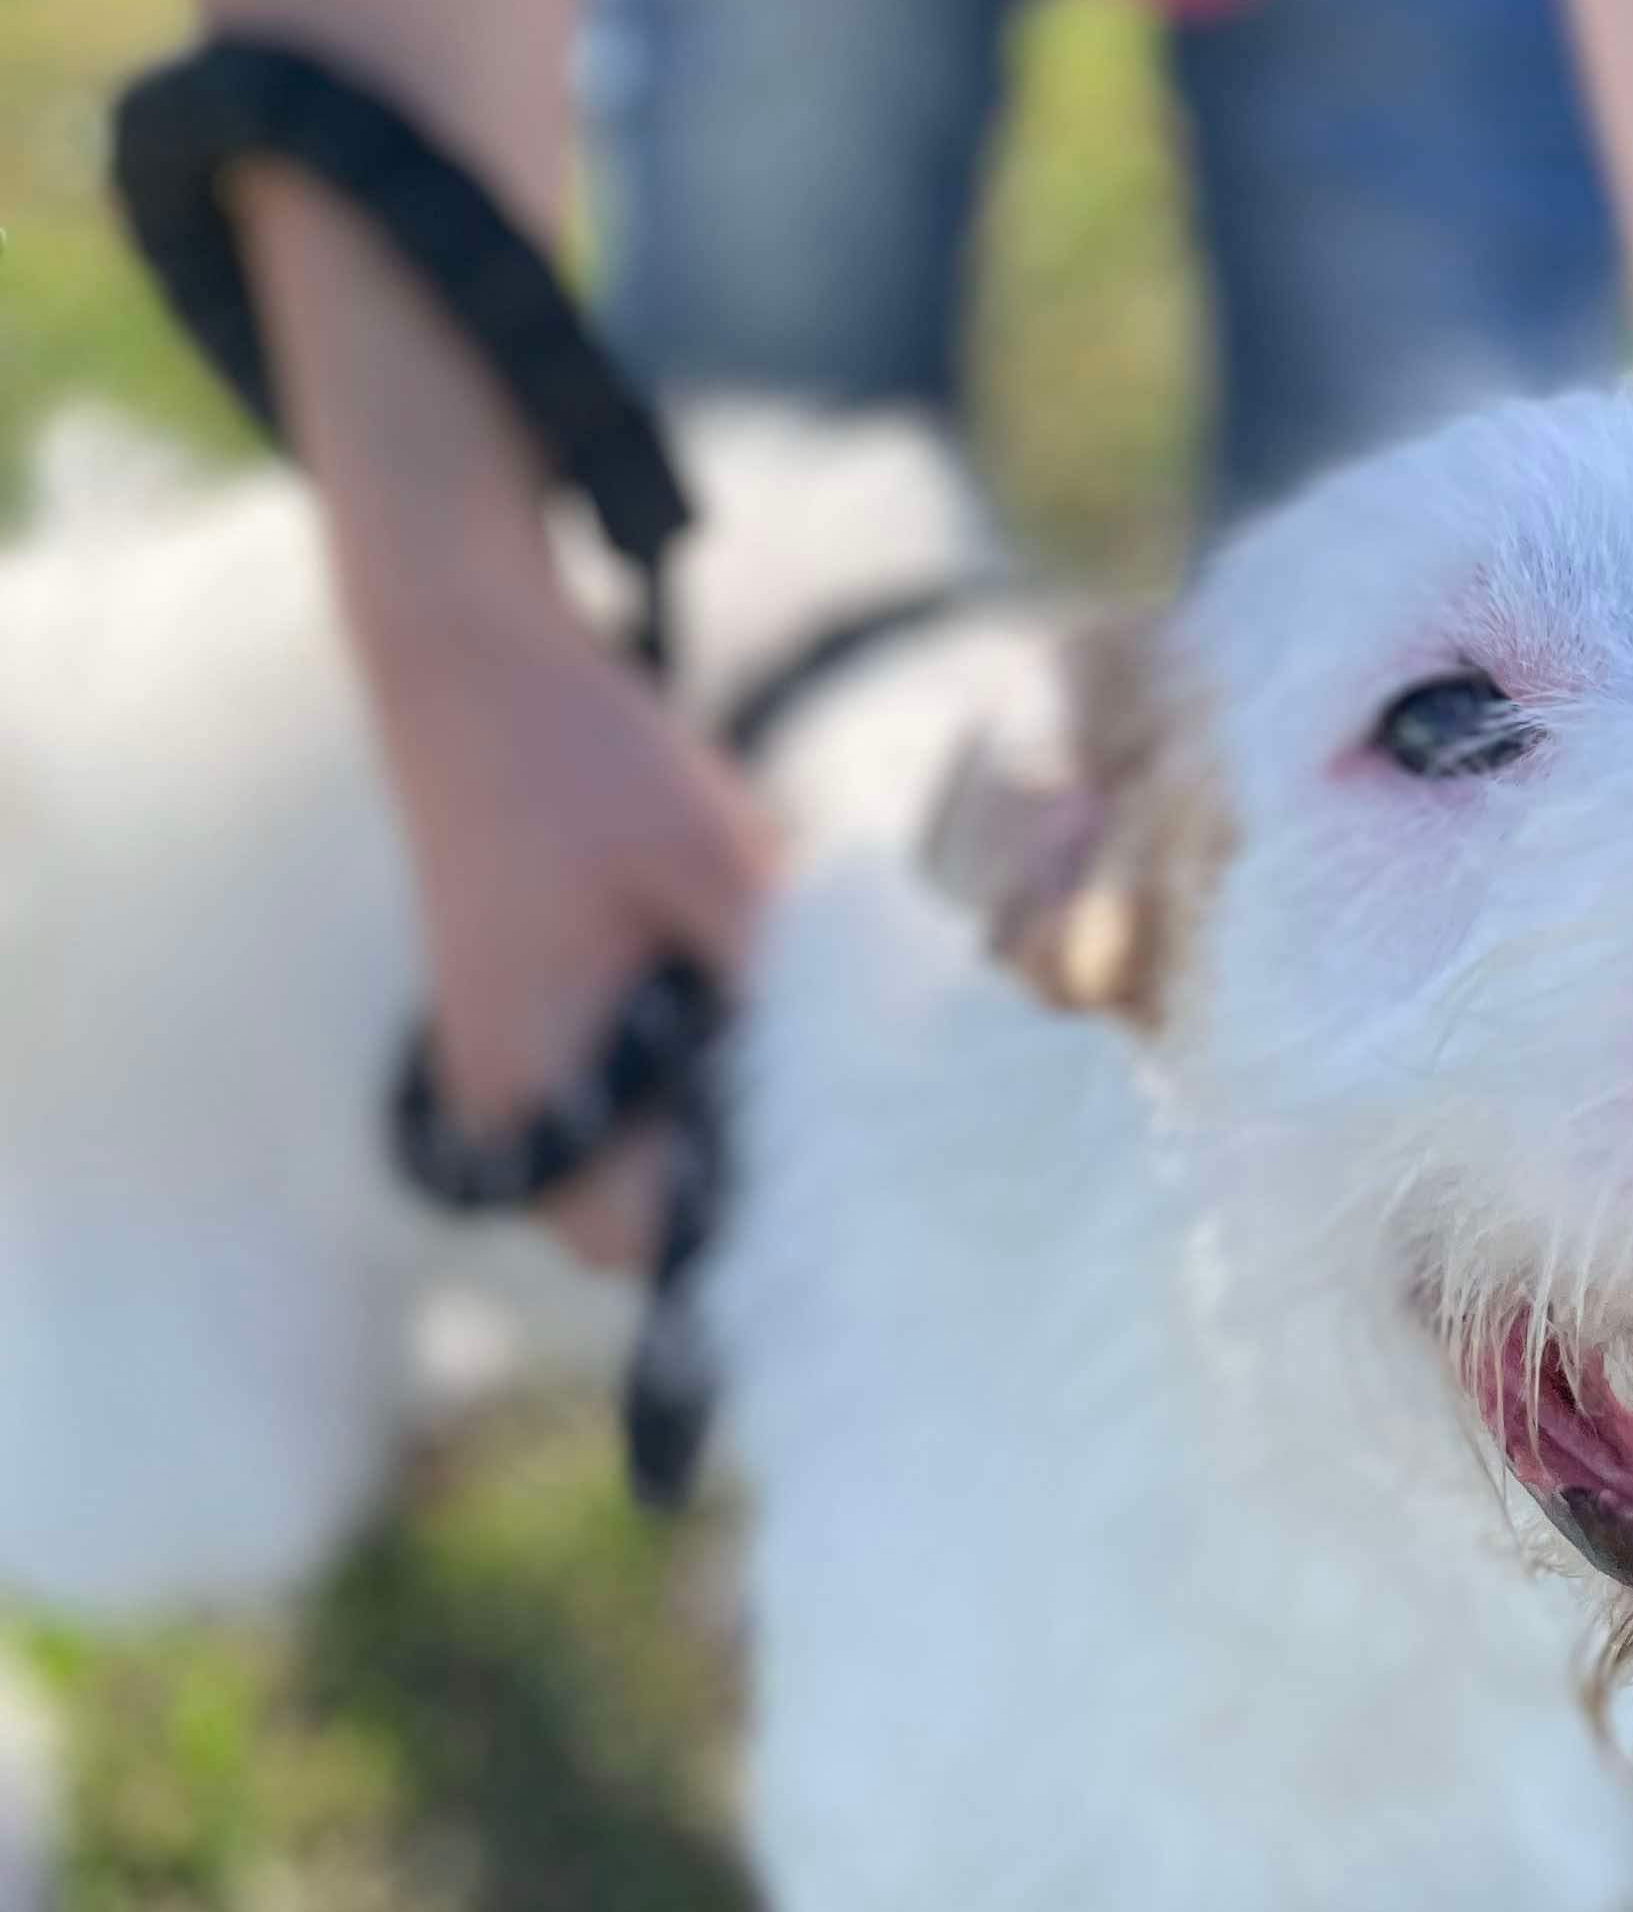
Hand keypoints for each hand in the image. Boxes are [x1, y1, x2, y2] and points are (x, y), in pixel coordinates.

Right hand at [361, 564, 776, 1273]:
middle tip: (838, 1123)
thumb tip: (878, 1069)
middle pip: (635, 1232)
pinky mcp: (519, 1033)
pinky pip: (606, 1114)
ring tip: (789, 1060)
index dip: (746, 1226)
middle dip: (731, 1193)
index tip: (845, 1184)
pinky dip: (675, 1094)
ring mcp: (500, 1072)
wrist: (475, 672)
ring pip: (622, 1177)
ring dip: (705, 1140)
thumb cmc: (582, 758)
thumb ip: (781, 967)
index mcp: (533, 1078)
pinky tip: (736, 1015)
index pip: (644, 1239)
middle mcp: (502, 1100)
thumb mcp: (711, 852)